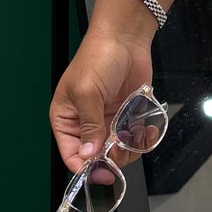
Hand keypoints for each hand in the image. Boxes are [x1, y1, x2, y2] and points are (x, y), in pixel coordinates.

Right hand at [49, 20, 154, 173]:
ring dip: (130, 148)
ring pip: (118, 152)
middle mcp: (85, 125)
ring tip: (136, 134)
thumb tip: (88, 154)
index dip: (86, 168)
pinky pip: (133, 139)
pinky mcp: (126, 117)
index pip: (71, 155)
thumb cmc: (97, 59)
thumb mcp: (87, 93)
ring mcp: (107, 122)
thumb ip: (89, 126)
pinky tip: (146, 130)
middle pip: (97, 158)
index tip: (103, 173)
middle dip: (112, 157)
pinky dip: (141, 139)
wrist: (125, 39)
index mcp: (66, 119)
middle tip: (123, 148)